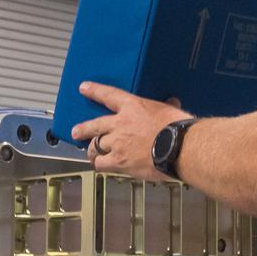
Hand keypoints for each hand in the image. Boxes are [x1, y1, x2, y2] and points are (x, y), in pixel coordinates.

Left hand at [71, 82, 191, 178]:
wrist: (179, 147)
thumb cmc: (178, 128)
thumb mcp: (171, 111)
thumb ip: (167, 106)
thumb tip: (173, 102)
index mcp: (133, 107)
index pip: (108, 95)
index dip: (94, 91)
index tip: (84, 88)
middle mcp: (120, 124)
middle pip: (93, 125)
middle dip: (83, 129)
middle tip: (76, 131)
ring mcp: (117, 144)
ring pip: (95, 147)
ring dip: (92, 151)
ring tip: (91, 155)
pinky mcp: (119, 162)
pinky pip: (102, 165)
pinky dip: (101, 165)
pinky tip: (101, 167)